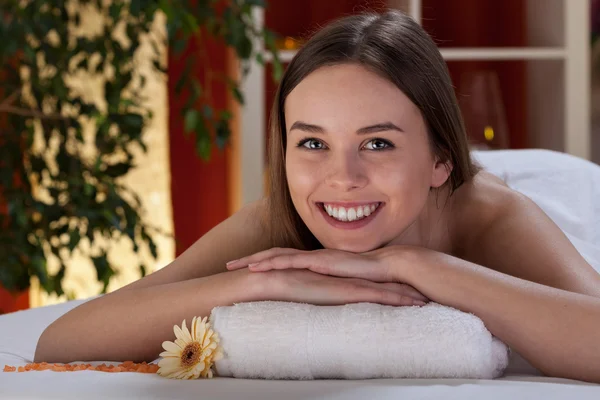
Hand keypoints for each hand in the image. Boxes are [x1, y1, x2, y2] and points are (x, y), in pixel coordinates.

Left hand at [227, 246, 428, 302]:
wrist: (390, 268)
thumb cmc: (370, 279)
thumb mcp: (343, 287)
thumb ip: (329, 291)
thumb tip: (318, 303)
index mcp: (315, 263)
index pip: (284, 261)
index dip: (264, 264)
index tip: (244, 270)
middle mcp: (312, 257)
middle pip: (274, 255)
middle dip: (250, 259)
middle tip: (228, 265)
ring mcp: (315, 257)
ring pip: (278, 256)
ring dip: (255, 260)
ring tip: (234, 266)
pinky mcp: (320, 262)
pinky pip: (291, 261)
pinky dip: (272, 263)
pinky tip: (257, 268)